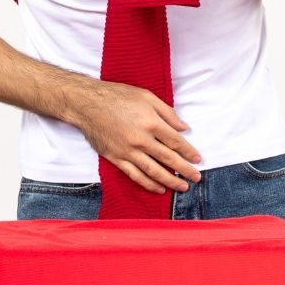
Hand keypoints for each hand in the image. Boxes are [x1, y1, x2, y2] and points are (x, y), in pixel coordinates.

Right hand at [70, 79, 201, 193]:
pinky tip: (159, 188)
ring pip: (153, 171)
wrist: (86, 104)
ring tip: (182, 187)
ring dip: (170, 181)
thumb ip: (167, 112)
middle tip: (196, 178)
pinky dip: (148, 184)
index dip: (188, 152)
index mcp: (150, 122)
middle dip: (185, 170)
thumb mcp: (146, 96)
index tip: (198, 159)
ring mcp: (127, 151)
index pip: (175, 141)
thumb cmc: (117, 96)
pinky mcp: (115, 158)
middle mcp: (141, 139)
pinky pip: (135, 175)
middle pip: (168, 159)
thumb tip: (184, 128)